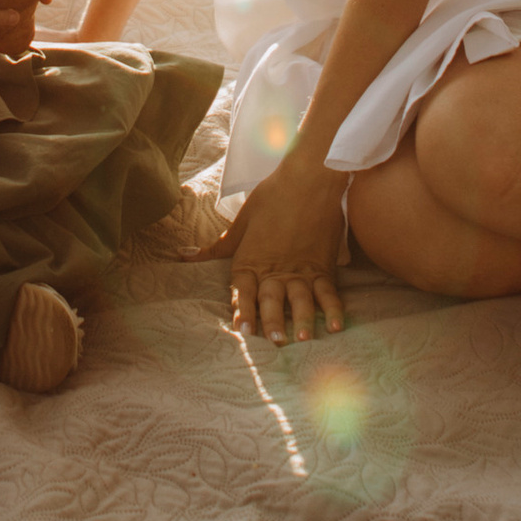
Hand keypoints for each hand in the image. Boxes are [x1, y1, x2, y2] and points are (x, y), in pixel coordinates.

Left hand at [217, 157, 346, 343]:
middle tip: (274, 343)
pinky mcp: (323, 266)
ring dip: (303, 320)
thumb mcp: (241, 222)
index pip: (244, 291)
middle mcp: (276, 268)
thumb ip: (216, 247)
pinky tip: (336, 326)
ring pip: (302, 300)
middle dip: (272, 323)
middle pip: (273, 300)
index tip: (243, 332)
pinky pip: (329, 292)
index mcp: (252, 259)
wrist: (308, 177)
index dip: (243, 311)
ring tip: (304, 339)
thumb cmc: (272, 195)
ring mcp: (302, 269)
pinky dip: (333, 309)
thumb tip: (184, 256)